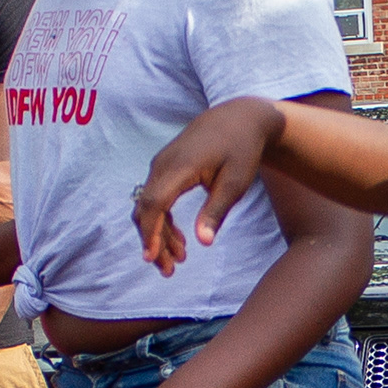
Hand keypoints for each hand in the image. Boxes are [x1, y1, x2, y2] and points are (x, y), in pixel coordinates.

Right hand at [132, 100, 287, 270]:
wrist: (240, 117)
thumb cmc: (241, 149)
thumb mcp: (235, 184)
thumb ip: (216, 212)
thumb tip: (203, 242)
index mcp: (180, 167)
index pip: (155, 203)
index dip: (151, 232)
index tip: (152, 257)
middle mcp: (164, 164)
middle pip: (146, 207)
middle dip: (153, 241)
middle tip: (168, 270)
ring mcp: (162, 164)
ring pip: (149, 204)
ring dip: (159, 234)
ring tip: (177, 261)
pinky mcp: (166, 167)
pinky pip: (156, 197)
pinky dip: (163, 220)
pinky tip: (179, 240)